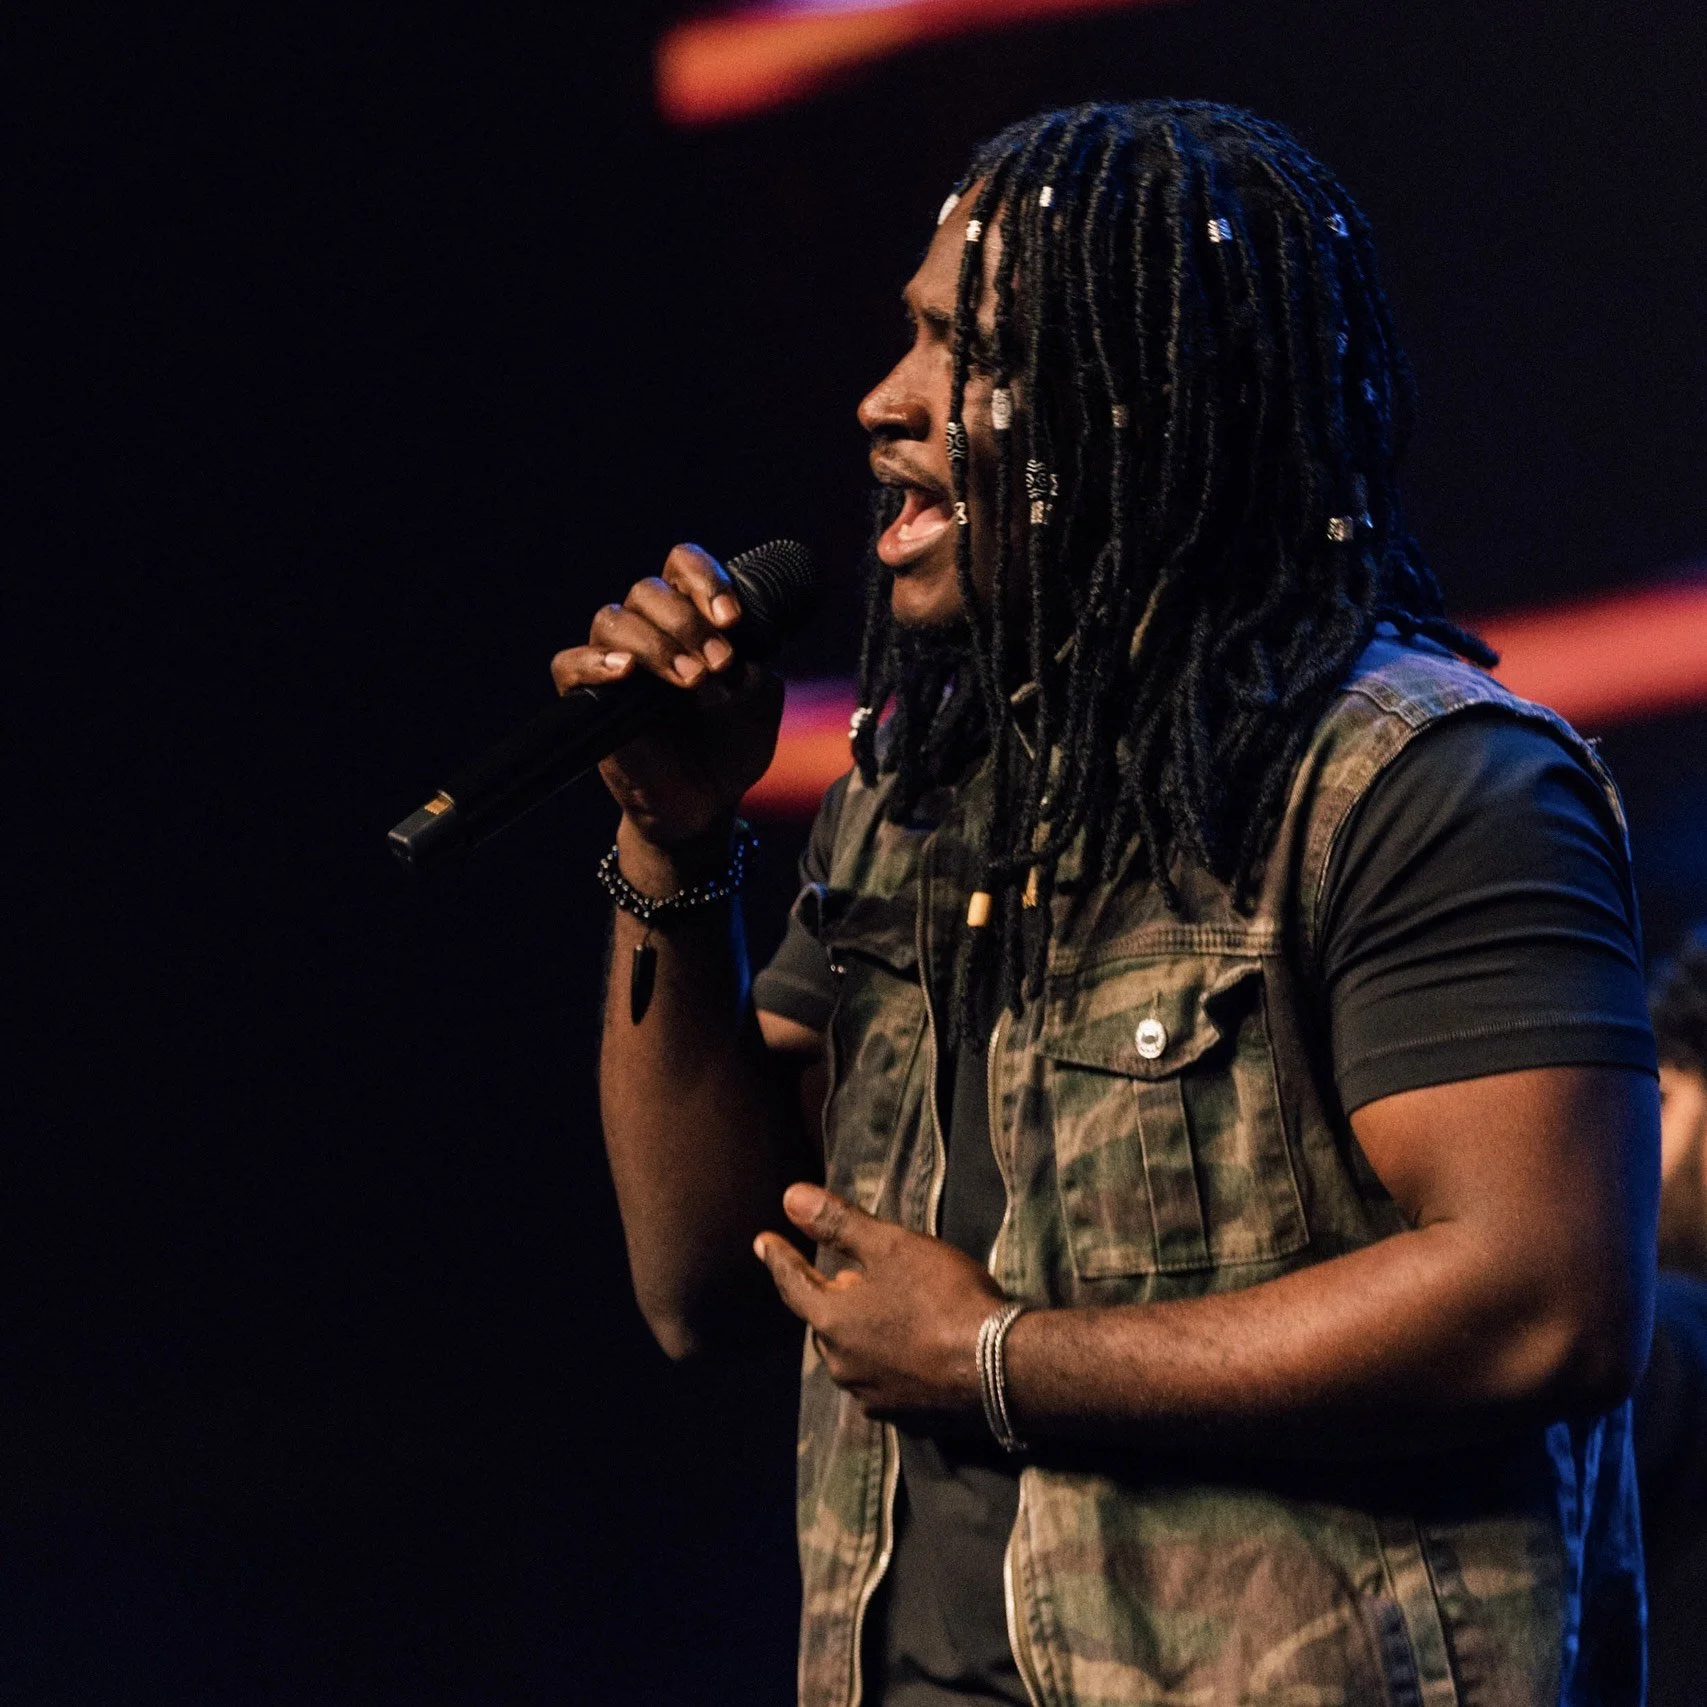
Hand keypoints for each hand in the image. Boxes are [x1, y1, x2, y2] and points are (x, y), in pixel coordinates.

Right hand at [550, 543, 784, 850]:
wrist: (707, 802)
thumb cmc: (733, 746)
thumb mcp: (761, 701)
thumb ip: (754, 668)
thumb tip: (729, 660)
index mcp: (692, 617)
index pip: (683, 564)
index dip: (705, 579)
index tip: (733, 619)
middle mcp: (650, 630)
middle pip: (649, 589)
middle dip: (688, 622)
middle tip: (719, 662)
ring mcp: (616, 661)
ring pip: (614, 618)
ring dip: (656, 643)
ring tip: (692, 680)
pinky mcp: (588, 697)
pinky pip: (570, 663)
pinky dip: (596, 662)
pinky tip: (628, 673)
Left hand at [754, 1183, 1006, 1422]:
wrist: (1000, 1367)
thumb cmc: (942, 1297)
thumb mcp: (891, 1246)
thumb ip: (838, 1223)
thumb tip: (789, 1197)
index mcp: (831, 1322)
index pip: (792, 1284)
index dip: (779, 1258)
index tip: (763, 1241)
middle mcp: (842, 1365)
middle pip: (824, 1322)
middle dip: (830, 1299)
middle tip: (843, 1276)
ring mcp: (873, 1396)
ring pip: (852, 1355)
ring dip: (860, 1332)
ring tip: (881, 1311)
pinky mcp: (905, 1418)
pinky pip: (882, 1381)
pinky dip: (886, 1360)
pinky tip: (910, 1350)